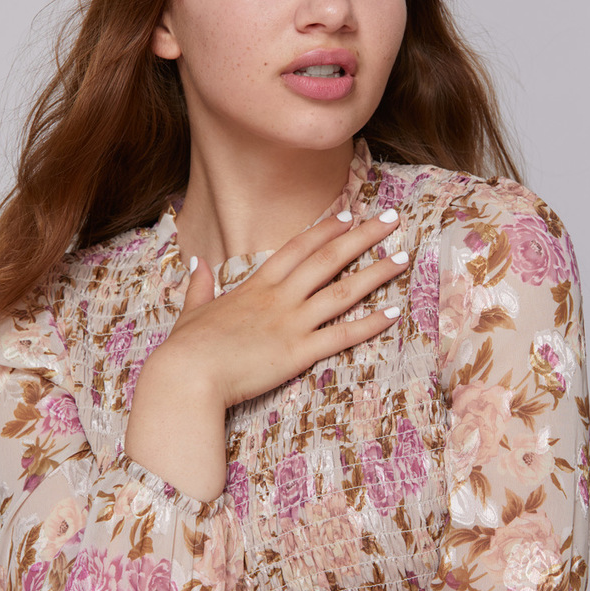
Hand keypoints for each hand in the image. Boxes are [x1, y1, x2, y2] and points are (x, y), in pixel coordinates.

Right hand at [159, 209, 406, 408]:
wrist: (188, 376)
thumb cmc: (187, 348)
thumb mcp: (192, 310)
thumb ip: (199, 286)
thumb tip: (197, 263)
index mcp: (255, 286)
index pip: (297, 248)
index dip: (325, 229)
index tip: (348, 215)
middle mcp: (279, 298)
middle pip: (328, 259)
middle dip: (362, 237)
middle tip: (390, 220)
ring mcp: (291, 323)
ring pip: (343, 291)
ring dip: (376, 273)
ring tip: (403, 258)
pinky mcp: (299, 353)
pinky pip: (342, 336)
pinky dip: (370, 324)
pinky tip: (393, 313)